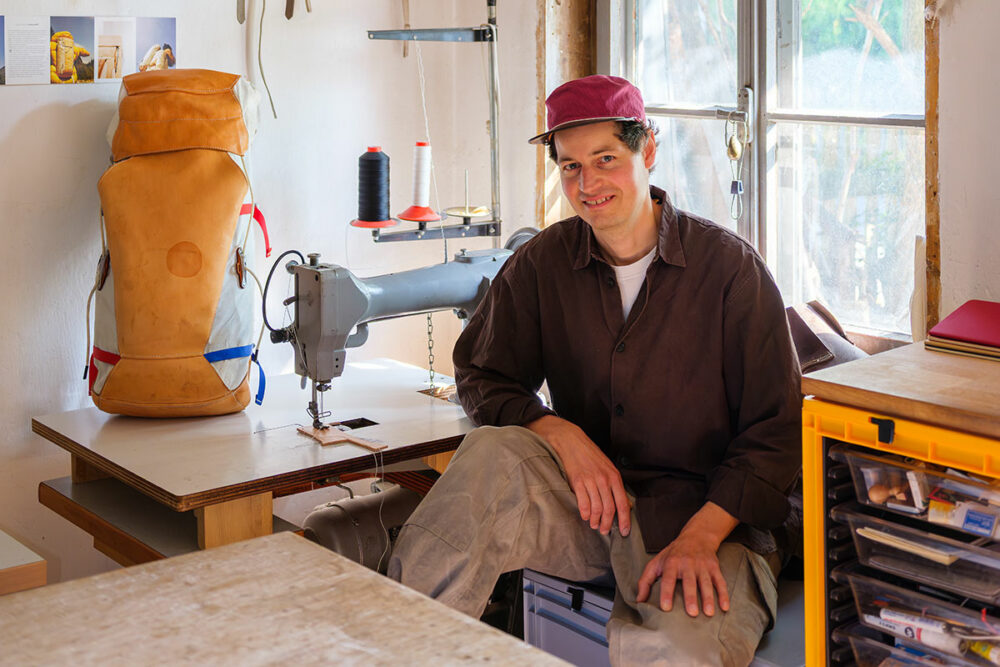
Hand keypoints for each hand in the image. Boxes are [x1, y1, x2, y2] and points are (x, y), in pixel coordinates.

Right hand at [526, 414, 630, 535]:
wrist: (572, 442)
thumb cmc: (591, 455)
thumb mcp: (608, 468)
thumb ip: (616, 486)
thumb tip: (627, 504)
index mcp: (614, 477)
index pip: (623, 503)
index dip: (625, 520)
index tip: (625, 531)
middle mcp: (604, 479)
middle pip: (609, 508)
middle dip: (608, 523)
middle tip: (605, 531)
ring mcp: (590, 480)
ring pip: (597, 508)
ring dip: (595, 520)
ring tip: (594, 525)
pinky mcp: (577, 481)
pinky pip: (583, 503)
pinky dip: (585, 513)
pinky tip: (585, 516)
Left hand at [636, 502, 737, 616]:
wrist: (697, 536)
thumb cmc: (673, 553)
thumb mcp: (656, 562)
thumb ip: (645, 581)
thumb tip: (639, 601)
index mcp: (672, 563)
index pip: (668, 579)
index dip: (666, 593)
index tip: (666, 608)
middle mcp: (687, 563)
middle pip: (689, 581)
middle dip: (691, 597)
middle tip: (692, 613)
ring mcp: (702, 565)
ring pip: (706, 583)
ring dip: (709, 598)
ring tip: (709, 613)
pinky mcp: (714, 567)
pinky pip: (720, 581)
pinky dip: (724, 594)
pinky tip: (724, 607)